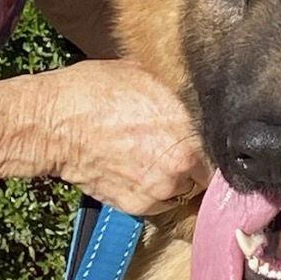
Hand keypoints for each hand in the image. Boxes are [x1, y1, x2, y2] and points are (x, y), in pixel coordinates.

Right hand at [37, 60, 210, 217]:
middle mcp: (182, 162)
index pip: (227, 148)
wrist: (53, 123)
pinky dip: (155, 190)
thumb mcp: (146, 74)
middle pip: (211, 172)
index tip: (214, 142)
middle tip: (179, 145)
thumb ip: (181, 91)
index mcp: (190, 126)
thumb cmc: (94, 91)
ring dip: (178, 177)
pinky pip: (162, 202)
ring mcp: (161, 188)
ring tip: (153, 155)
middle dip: (200, 161)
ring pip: (187, 188)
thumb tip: (201, 92)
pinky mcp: (140, 205)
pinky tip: (136, 167)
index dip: (221, 144)